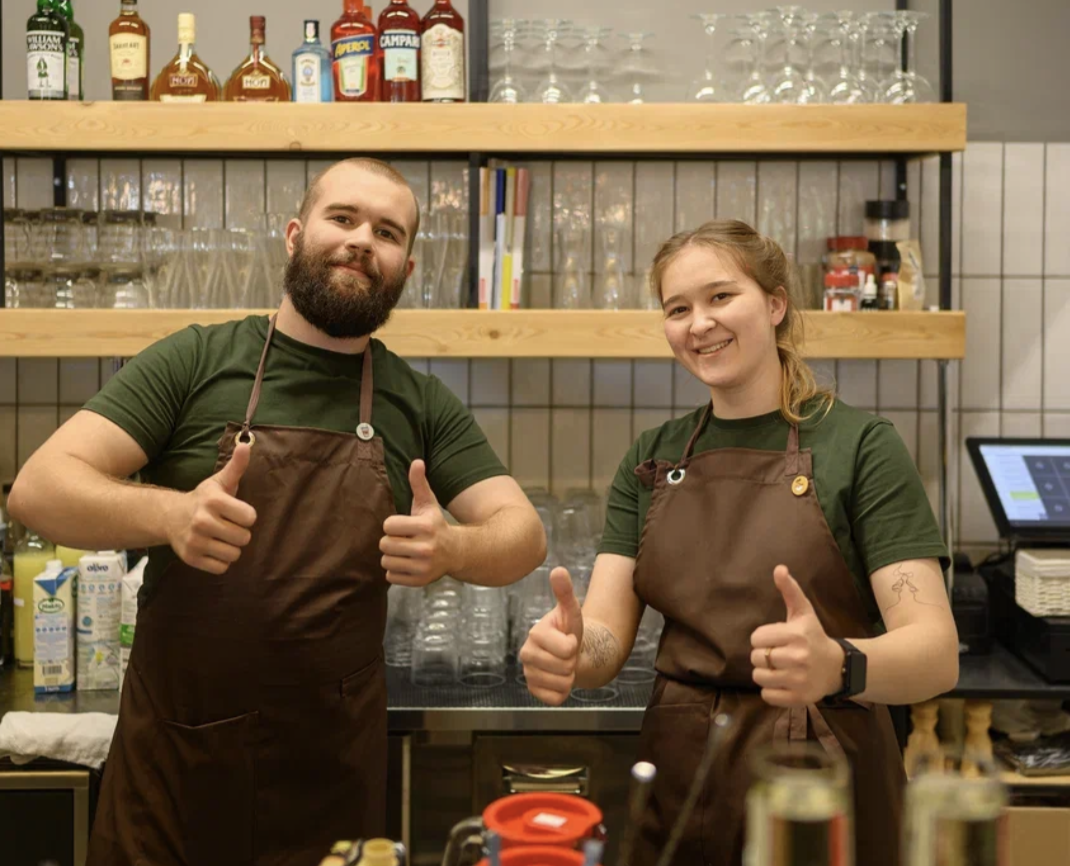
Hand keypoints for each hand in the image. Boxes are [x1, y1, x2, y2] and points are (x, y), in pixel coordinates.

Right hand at [166, 442, 256, 574]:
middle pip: (244, 538)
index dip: (246, 516)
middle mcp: (202, 521)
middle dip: (239, 533)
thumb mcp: (220, 481)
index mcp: (214, 501)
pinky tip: (213, 548)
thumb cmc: (204, 499)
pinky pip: (221, 568)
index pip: (250, 517)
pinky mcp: (191, 558)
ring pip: (234, 554)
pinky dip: (221, 561)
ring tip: (220, 537)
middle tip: (227, 526)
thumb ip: (237, 466)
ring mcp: (195, 541)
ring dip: (231, 548)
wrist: (171, 517)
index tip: (236, 512)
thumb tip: (246, 445)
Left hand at [380, 460, 455, 586]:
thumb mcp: (428, 503)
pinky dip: (396, 572)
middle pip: (385, 544)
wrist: (456, 552)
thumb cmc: (436, 524)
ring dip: (392, 557)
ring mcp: (424, 566)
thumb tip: (416, 461)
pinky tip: (408, 564)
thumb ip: (419, 483)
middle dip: (391, 541)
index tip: (404, 526)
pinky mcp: (420, 581)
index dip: (393, 525)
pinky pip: (391, 577)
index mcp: (426, 526)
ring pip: (386, 561)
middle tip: (404, 540)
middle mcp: (426, 547)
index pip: (388, 526)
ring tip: (405, 552)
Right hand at [519, 567, 583, 706]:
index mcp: (535, 633)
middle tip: (567, 654)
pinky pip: (556, 699)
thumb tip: (558, 569)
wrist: (569, 654)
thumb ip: (565, 592)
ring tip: (564, 665)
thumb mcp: (572, 611)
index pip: (566, 649)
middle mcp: (526, 654)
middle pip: (564, 667)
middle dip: (572, 661)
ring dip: (570, 676)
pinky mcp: (533, 690)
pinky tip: (559, 679)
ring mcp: (528, 674)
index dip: (574, 645)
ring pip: (562, 684)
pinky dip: (564, 691)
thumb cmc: (569, 631)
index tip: (569, 639)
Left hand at [750, 565, 844, 707]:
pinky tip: (783, 682)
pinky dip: (771, 691)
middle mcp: (798, 658)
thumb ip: (790, 590)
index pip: (756, 638)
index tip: (774, 639)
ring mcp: (799, 680)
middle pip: (756, 658)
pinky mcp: (799, 698)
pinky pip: (767, 696)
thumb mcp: (803, 612)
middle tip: (777, 655)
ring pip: (759, 678)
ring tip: (778, 669)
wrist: (837, 667)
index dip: (761, 639)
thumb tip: (779, 568)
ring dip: (765, 674)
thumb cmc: (813, 636)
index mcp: (796, 635)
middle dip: (762, 656)